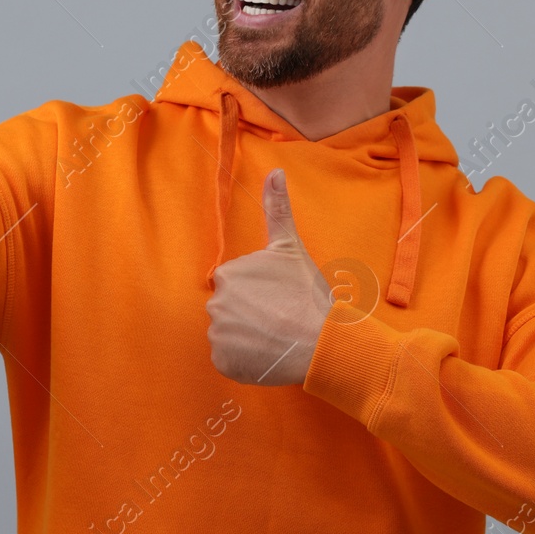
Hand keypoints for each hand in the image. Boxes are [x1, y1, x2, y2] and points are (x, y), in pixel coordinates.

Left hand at [206, 168, 334, 385]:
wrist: (319, 341)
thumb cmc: (306, 294)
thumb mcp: (291, 247)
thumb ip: (277, 209)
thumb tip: (274, 170)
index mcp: (228, 275)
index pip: (238, 285)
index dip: (261, 293)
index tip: (280, 298)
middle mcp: (215, 304)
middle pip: (232, 309)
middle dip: (252, 314)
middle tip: (280, 318)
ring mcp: (218, 336)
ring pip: (231, 335)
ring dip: (249, 338)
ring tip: (276, 337)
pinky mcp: (223, 363)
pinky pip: (230, 360)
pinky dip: (245, 361)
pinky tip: (267, 355)